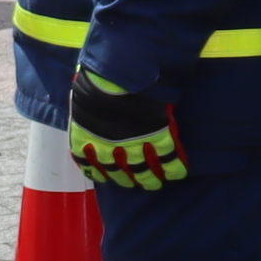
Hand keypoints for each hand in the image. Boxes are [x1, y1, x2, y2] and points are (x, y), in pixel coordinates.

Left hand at [66, 69, 185, 190]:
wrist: (118, 75)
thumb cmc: (95, 78)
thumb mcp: (82, 93)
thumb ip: (86, 103)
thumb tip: (88, 95)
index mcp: (86, 134)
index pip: (86, 160)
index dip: (95, 171)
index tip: (102, 177)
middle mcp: (107, 145)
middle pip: (117, 170)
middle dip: (125, 179)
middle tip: (133, 184)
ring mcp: (133, 142)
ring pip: (141, 168)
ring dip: (148, 178)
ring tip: (155, 185)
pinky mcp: (156, 135)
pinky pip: (166, 156)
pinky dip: (173, 167)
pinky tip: (179, 173)